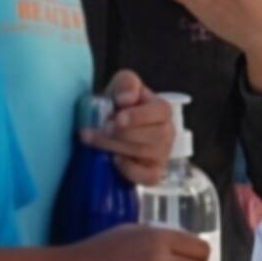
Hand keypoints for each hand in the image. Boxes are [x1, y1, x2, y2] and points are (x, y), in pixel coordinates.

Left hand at [97, 67, 174, 185]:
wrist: (110, 125)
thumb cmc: (119, 105)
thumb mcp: (121, 85)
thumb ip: (126, 83)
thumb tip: (127, 99)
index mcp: (162, 109)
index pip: (161, 112)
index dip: (140, 116)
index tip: (118, 118)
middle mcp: (167, 132)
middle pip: (155, 136)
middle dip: (125, 133)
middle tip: (102, 129)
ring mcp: (162, 154)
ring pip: (146, 154)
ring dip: (117, 147)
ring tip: (94, 140)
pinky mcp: (153, 172)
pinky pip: (149, 177)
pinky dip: (130, 170)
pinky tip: (114, 160)